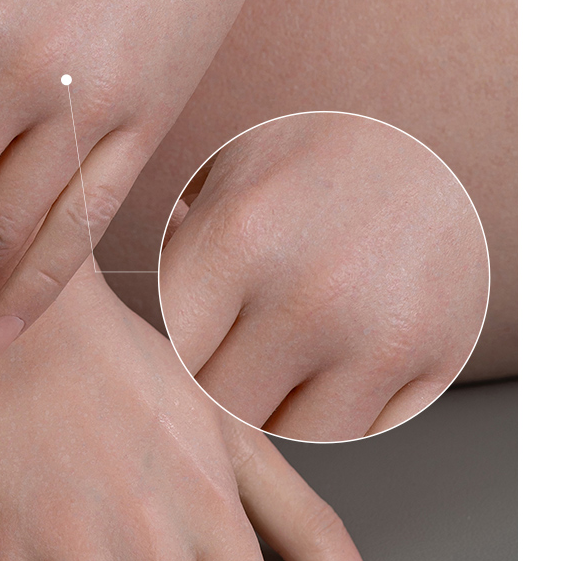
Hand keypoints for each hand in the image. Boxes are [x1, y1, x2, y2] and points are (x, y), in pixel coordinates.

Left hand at [159, 113, 489, 439]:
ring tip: (285, 352)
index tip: (177, 343)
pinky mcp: (434, 360)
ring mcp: (376, 336)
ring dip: (281, 406)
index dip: (166, 357)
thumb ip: (176, 250)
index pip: (166, 356)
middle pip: (222, 406)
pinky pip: (360, 431)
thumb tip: (119, 305)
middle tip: (231, 351)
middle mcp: (308, 295)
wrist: (441, 128)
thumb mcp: (231, 173)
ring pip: (291, 432)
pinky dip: (344, 408)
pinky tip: (341, 354)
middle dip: (219, 385)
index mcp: (238, 239)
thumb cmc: (322, 153)